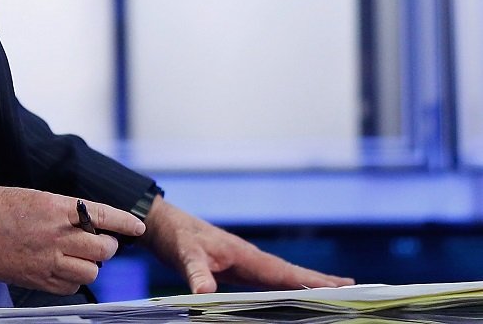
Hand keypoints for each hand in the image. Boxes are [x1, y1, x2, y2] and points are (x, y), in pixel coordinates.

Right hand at [0, 186, 144, 294]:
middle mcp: (57, 234)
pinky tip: (62, 269)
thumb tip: (89, 222)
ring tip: (78, 257)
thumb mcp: (35, 197)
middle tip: (98, 242)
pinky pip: (71, 286)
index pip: (103, 215)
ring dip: (90, 264)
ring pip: (91, 271)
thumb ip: (64, 210)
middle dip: (106, 246)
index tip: (137, 226)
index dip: (125, 222)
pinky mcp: (38, 279)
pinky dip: (73, 279)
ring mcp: (48, 259)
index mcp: (56, 207)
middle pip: (103, 248)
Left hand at [141, 197, 353, 292]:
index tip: (341, 287)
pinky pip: (269, 280)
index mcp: (246, 255)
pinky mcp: (238, 269)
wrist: (164, 224)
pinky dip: (288, 286)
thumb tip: (206, 293)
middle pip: (292, 273)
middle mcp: (252, 259)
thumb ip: (197, 273)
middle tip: (354, 289)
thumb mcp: (185, 254)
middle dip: (322, 282)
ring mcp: (247, 263)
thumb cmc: (177, 237)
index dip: (312, 281)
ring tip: (338, 291)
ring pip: (284, 276)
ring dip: (309, 284)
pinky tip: (296, 293)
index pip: (285, 272)